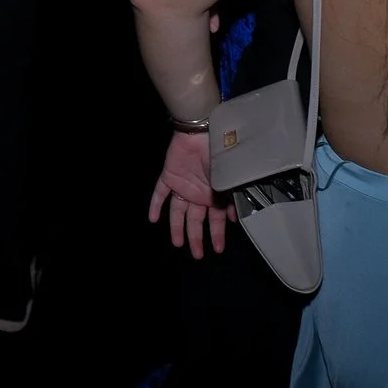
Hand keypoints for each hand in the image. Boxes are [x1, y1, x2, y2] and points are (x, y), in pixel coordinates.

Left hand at [149, 130, 229, 256]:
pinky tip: (152, 219)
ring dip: (177, 228)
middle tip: (197, 255)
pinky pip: (159, 193)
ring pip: (177, 212)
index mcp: (213, 194)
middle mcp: (198, 193)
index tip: (218, 249)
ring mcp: (182, 185)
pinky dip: (155, 205)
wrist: (203, 133)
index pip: (215, 220)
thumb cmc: (221, 155)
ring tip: (178, 244)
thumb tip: (235, 218)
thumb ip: (230, 198)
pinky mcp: (168, 177)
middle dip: (197, 238)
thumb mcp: (230, 179)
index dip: (217, 234)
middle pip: (195, 220)